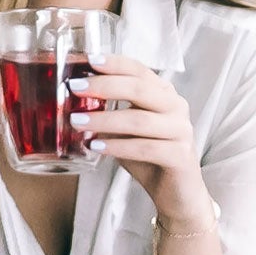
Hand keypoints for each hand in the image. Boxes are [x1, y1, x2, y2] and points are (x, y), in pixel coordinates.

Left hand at [71, 56, 213, 224]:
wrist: (177, 194)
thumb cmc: (148, 157)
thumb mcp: (125, 130)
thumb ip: (109, 113)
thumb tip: (73, 100)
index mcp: (164, 94)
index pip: (140, 70)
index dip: (115, 63)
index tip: (89, 59)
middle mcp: (176, 107)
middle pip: (140, 89)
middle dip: (104, 86)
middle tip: (75, 88)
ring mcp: (182, 131)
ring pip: (140, 120)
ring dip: (105, 120)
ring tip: (77, 121)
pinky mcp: (181, 156)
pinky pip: (146, 148)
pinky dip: (118, 146)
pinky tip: (96, 146)